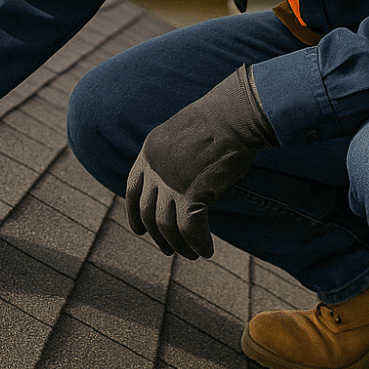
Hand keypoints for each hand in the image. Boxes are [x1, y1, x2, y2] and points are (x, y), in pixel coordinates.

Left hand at [126, 65, 276, 258]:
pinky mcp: (192, 193)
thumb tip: (178, 188)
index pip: (132, 189)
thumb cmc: (220, 121)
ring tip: (191, 254)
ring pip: (166, 226)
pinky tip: (206, 250)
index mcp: (149, 152)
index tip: (139, 230)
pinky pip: (190, 230)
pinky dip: (198, 244)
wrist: (236, 114)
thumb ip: (174, 161)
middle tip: (169, 249)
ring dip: (178, 245)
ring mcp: (171, 181)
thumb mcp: (184, 137)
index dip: (133, 214)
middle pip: (147, 212)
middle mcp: (154, 168)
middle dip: (157, 236)